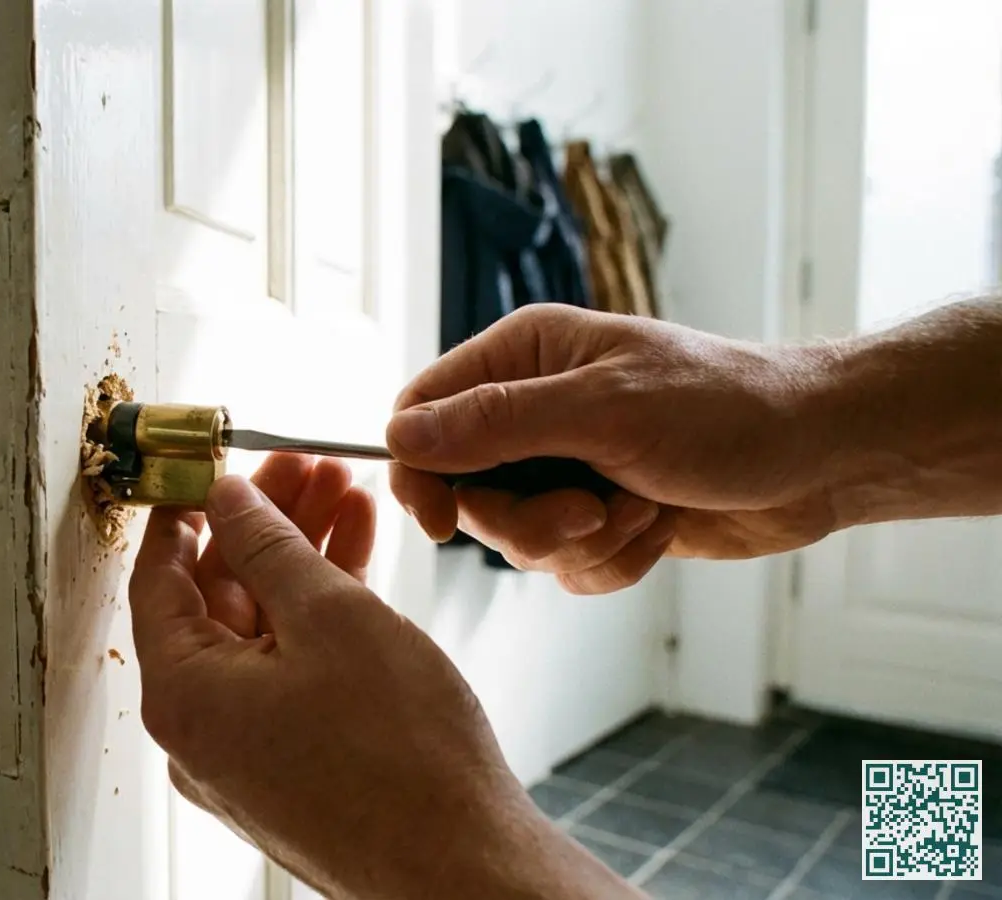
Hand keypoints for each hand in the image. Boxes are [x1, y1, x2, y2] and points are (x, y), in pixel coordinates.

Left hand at [130, 453, 636, 898]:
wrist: (464, 865)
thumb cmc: (402, 759)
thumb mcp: (329, 615)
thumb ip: (268, 545)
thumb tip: (228, 499)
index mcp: (183, 694)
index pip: (157, 577)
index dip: (186, 509)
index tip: (210, 463)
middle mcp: (200, 731)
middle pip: (215, 600)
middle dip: (265, 526)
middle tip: (305, 468)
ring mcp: (245, 755)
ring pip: (260, 633)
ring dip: (300, 562)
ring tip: (347, 496)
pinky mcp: (291, 767)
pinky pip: (287, 673)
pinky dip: (317, 618)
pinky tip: (357, 561)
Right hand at [387, 304, 840, 593]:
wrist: (822, 456)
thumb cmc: (725, 409)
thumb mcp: (603, 412)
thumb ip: (495, 424)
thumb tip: (400, 435)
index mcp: (523, 357)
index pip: (424, 412)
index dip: (419, 470)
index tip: (440, 520)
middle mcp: (534, 409)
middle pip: (465, 490)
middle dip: (525, 520)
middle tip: (587, 512)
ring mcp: (566, 466)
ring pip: (515, 537)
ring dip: (578, 541)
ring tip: (639, 511)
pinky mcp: (600, 516)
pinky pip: (565, 566)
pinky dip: (610, 563)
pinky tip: (657, 531)